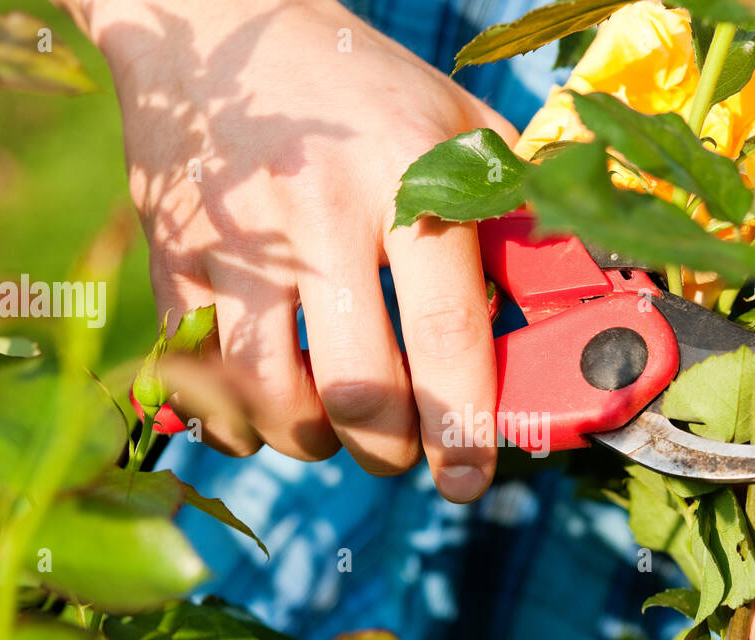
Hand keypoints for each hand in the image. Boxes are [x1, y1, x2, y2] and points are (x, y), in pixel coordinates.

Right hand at [69, 0, 517, 500]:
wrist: (221, 26)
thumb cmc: (362, 91)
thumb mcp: (459, 130)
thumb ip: (521, 219)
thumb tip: (582, 308)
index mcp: (409, 178)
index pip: (447, 335)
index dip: (465, 428)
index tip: (470, 479)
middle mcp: (321, 210)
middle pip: (360, 392)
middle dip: (389, 451)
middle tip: (399, 448)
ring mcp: (237, 236)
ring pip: (271, 399)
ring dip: (311, 440)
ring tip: (331, 424)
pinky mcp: (172, 254)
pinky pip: (200, 379)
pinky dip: (237, 419)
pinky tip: (265, 405)